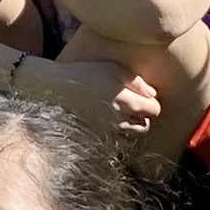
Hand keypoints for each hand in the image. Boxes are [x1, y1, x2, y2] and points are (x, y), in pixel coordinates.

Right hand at [30, 54, 160, 134]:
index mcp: (127, 101)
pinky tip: (108, 122)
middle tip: (133, 106)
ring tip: (121, 114)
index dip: (152, 103)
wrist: (54, 90)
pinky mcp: (97, 138)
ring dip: (131, 127)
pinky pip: (115, 141)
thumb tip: (153, 94)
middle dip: (143, 117)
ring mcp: (108, 132)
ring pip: (131, 137)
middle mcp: (121, 120)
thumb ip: (137, 81)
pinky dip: (117, 135)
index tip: (144, 97)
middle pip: (145, 126)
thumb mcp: (112, 68)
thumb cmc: (83, 75)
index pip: (155, 110)